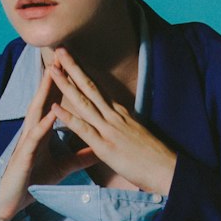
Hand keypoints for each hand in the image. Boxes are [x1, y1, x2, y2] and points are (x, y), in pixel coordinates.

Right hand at [0, 64, 97, 220]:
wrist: (14, 200)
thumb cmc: (36, 180)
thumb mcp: (64, 167)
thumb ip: (80, 156)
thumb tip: (98, 149)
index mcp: (44, 131)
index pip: (55, 102)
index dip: (65, 86)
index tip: (75, 66)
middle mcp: (34, 131)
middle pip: (45, 99)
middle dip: (53, 79)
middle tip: (61, 57)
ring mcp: (28, 141)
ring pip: (37, 111)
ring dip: (45, 92)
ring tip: (53, 74)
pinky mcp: (24, 155)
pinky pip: (35, 137)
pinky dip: (44, 124)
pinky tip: (51, 113)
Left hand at [48, 49, 176, 194]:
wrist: (169, 170)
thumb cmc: (155, 158)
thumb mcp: (138, 135)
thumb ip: (125, 126)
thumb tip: (119, 121)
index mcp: (122, 114)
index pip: (99, 89)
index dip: (84, 74)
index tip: (71, 60)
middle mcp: (115, 116)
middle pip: (90, 87)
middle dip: (73, 68)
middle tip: (60, 50)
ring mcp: (110, 130)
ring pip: (84, 102)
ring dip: (66, 84)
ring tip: (52, 69)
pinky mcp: (106, 147)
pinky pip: (84, 129)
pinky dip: (68, 117)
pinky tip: (54, 106)